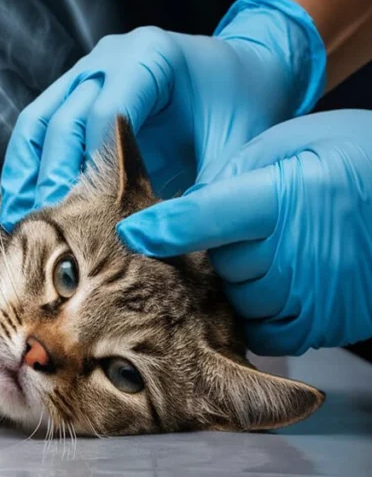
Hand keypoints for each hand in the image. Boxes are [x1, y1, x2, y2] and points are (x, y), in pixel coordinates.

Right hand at [0, 0, 325, 231]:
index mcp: (150, 56)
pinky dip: (27, 165)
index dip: (91, 166)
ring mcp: (86, 71)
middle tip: (46, 226)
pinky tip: (20, 202)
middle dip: (52, 176)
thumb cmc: (246, 107)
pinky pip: (38, 127)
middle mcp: (109, 57)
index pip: (105, 114)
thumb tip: (158, 242)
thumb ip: (202, 190)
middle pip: (64, 119)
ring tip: (18, 219)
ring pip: (38, 121)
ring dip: (26, 172)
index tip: (81, 214)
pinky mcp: (73, 91)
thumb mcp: (236, 150)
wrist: (250, 73)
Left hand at [117, 110, 371, 356]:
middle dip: (208, 253)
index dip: (160, 227)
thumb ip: (230, 177)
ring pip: (234, 302)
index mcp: (279, 198)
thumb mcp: (287, 145)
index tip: (128, 233)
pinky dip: (257, 313)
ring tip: (263, 254)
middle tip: (232, 233)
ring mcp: (311, 294)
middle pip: (213, 266)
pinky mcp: (326, 322)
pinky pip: (264, 331)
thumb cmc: (353, 156)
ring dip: (233, 285)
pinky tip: (272, 285)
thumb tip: (180, 210)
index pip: (200, 218)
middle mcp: (293, 252)